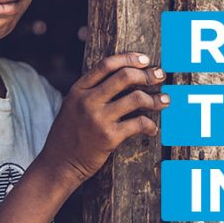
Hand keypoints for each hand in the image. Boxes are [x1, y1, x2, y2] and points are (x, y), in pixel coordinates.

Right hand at [42, 53, 168, 184]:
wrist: (59, 164)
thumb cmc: (69, 134)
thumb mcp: (72, 106)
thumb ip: (91, 91)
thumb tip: (123, 77)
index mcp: (79, 90)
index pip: (106, 65)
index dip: (129, 58)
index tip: (145, 60)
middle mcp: (88, 101)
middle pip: (124, 77)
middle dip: (147, 75)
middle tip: (161, 76)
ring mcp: (98, 118)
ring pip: (136, 98)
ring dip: (155, 99)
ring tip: (164, 101)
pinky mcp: (109, 137)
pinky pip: (138, 124)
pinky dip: (150, 125)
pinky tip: (152, 129)